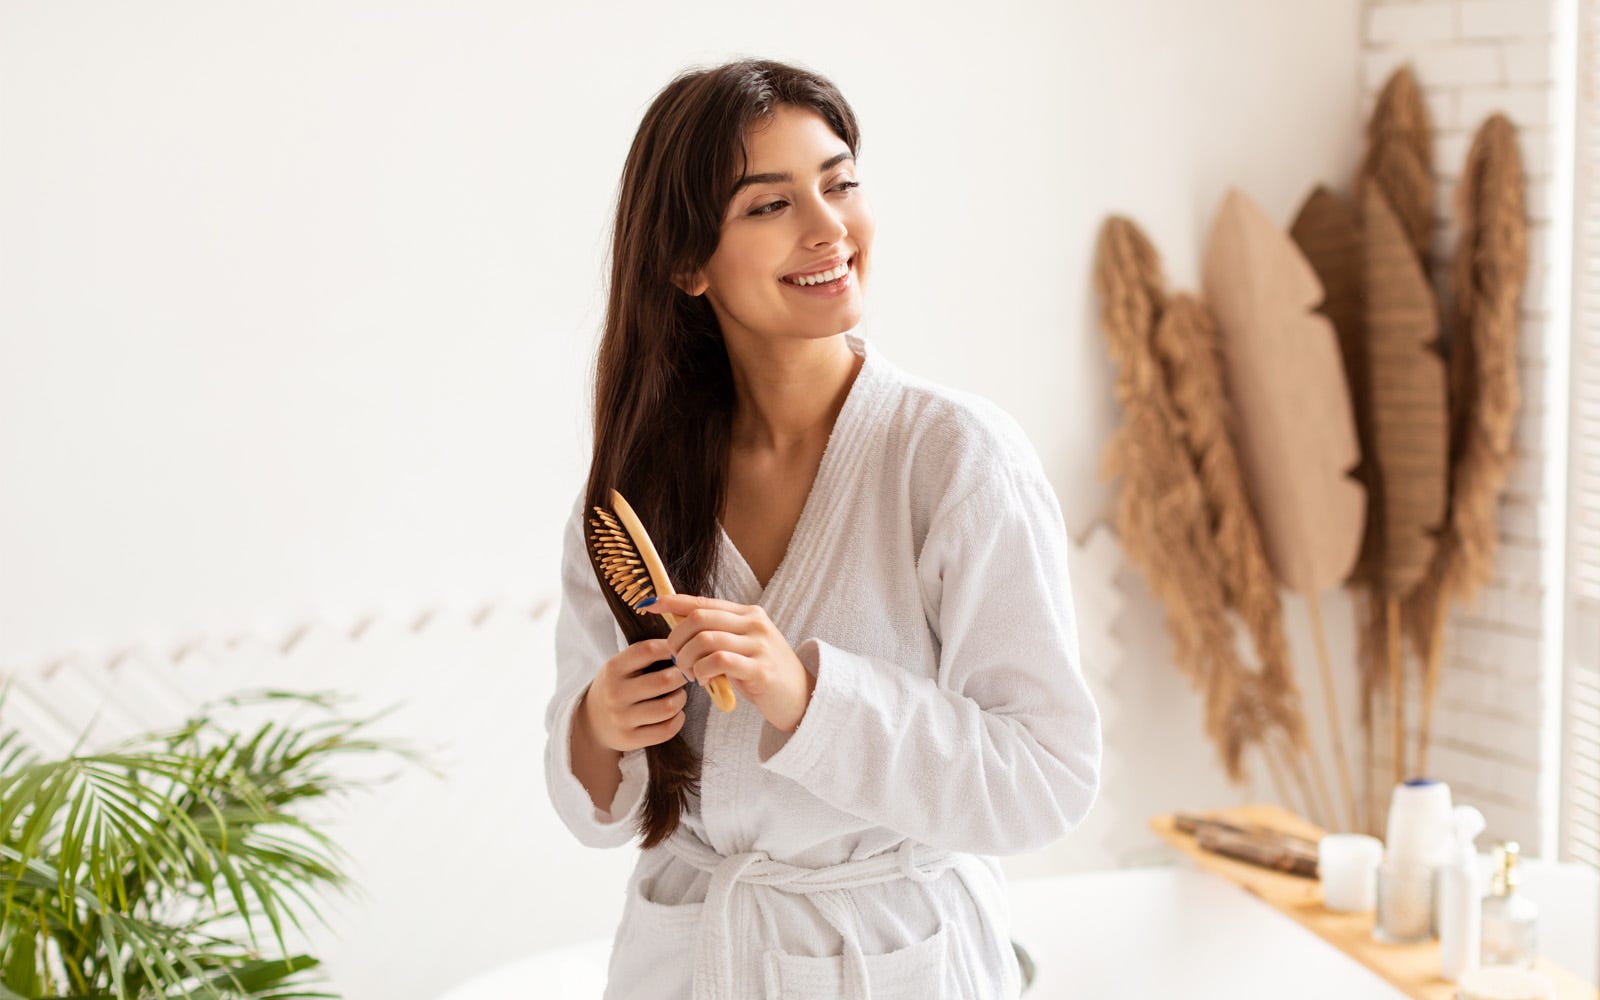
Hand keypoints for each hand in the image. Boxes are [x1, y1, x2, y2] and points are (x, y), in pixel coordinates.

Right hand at [579, 637, 689, 751]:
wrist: (592, 722)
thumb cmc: (617, 686)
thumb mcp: (620, 666)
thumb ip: (645, 655)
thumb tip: (683, 646)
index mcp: (613, 668)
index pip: (648, 650)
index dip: (671, 648)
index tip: (681, 652)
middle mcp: (615, 693)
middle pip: (664, 680)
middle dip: (682, 676)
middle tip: (685, 675)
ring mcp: (622, 719)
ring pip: (668, 707)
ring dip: (681, 698)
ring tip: (678, 694)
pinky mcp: (630, 739)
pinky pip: (666, 730)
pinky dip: (678, 720)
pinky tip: (676, 713)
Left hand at [642, 593, 815, 732]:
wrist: (801, 698)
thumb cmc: (763, 674)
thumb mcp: (740, 648)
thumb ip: (716, 635)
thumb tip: (677, 626)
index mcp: (747, 613)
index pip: (702, 601)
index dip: (672, 602)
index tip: (648, 605)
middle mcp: (754, 623)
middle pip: (699, 618)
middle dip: (677, 639)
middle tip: (677, 659)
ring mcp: (759, 644)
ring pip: (705, 639)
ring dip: (688, 659)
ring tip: (691, 674)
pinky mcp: (760, 669)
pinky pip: (719, 661)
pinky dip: (703, 671)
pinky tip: (705, 681)